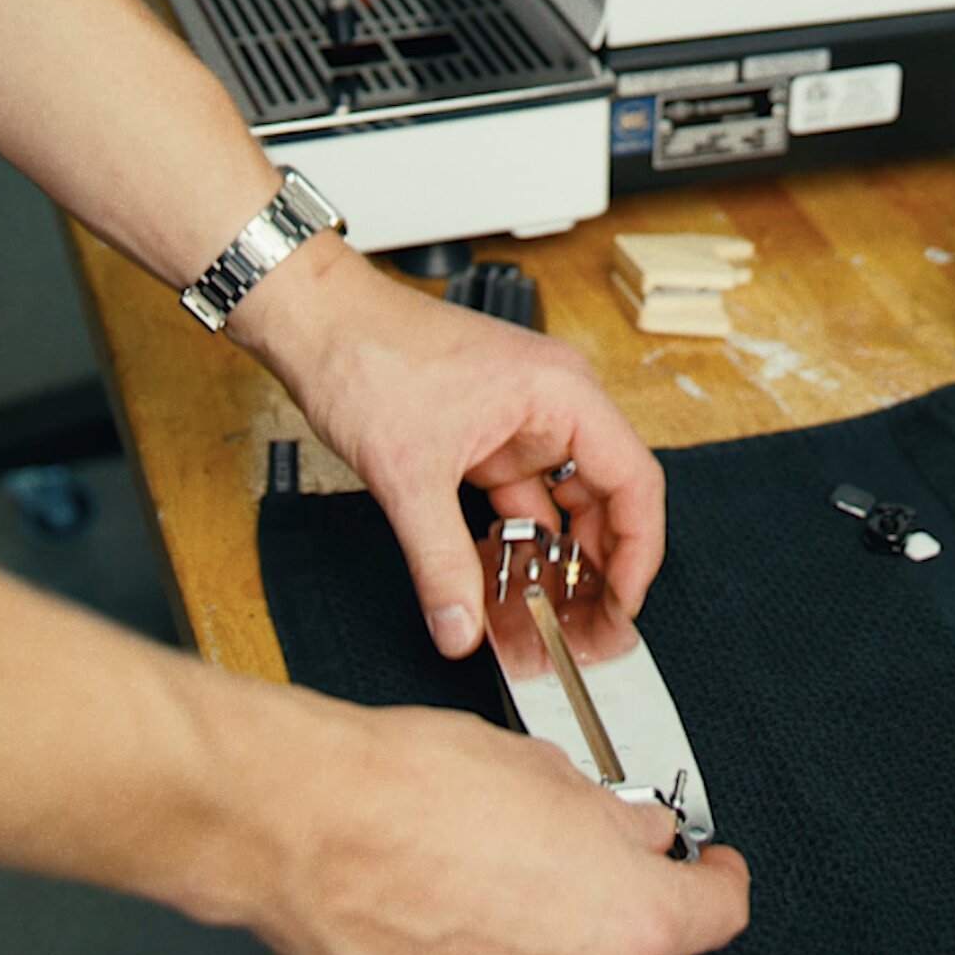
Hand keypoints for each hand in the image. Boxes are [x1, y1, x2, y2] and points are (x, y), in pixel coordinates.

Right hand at [221, 686, 749, 954]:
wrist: (308, 826)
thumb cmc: (413, 788)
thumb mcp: (547, 771)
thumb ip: (612, 818)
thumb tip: (632, 831)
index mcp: (628, 919)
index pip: (721, 912)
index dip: (721, 876)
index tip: (712, 863)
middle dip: (645, 910)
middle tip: (612, 857)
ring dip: (575, 942)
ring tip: (525, 872)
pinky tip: (478, 906)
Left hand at [231, 236, 665, 656]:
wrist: (317, 324)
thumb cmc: (369, 355)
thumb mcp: (410, 473)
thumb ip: (440, 561)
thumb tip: (460, 629)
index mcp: (562, 393)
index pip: (633, 481)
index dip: (637, 551)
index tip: (622, 607)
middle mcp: (553, 405)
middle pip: (603, 498)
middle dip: (597, 568)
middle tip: (588, 630)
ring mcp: (519, 422)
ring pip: (559, 505)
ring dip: (555, 561)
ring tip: (550, 620)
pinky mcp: (486, 438)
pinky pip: (519, 501)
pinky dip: (515, 544)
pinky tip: (505, 587)